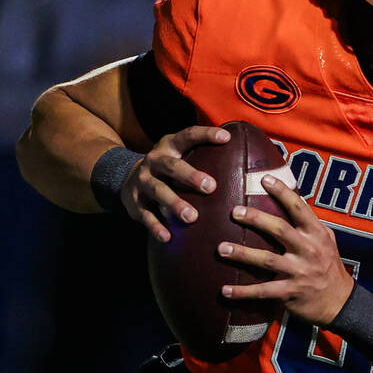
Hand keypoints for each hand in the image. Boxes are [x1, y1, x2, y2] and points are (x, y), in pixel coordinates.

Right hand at [120, 125, 229, 241]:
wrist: (127, 178)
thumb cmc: (169, 168)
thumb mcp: (180, 154)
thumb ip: (204, 155)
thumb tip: (245, 162)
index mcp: (169, 146)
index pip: (188, 136)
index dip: (206, 135)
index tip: (226, 138)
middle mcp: (154, 160)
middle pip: (172, 166)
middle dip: (190, 175)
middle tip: (211, 187)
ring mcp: (143, 181)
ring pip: (158, 191)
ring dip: (175, 204)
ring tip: (192, 217)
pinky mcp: (134, 202)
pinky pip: (145, 215)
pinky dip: (156, 226)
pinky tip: (168, 237)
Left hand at [219, 175, 355, 325]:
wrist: (340, 302)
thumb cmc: (329, 266)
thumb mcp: (326, 240)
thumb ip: (309, 223)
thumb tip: (291, 198)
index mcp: (317, 233)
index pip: (299, 208)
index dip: (282, 192)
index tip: (264, 179)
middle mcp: (308, 250)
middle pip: (280, 229)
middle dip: (256, 219)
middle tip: (235, 211)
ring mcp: (299, 271)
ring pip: (267, 260)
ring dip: (243, 254)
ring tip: (221, 248)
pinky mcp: (291, 292)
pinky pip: (263, 291)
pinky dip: (243, 291)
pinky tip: (225, 290)